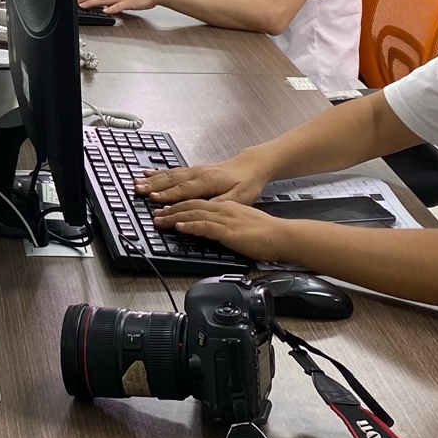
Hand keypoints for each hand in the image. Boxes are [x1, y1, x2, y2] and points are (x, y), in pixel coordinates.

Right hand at [137, 151, 271, 204]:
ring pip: (169, 174)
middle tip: (137, 190)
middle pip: (171, 180)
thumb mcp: (239, 198)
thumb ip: (219, 204)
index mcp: (208, 181)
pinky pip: (172, 171)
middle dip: (152, 186)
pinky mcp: (193, 170)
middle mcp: (198, 173)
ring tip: (137, 183)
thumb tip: (203, 210)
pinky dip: (158, 173)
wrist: (251, 166)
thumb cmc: (247, 182)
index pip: (184, 190)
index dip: (168, 195)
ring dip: (152, 179)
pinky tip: (148, 173)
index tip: (153, 198)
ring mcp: (194, 170)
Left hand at [148, 198, 286, 260]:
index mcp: (227, 205)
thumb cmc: (267, 233)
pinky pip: (204, 226)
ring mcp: (225, 218)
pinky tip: (179, 227)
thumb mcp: (242, 223)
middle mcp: (223, 208)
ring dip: (173, 216)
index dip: (179, 204)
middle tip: (155, 213)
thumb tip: (212, 230)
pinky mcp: (228, 231)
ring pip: (193, 213)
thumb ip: (226, 224)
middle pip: (191, 205)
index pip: (198, 202)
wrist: (282, 236)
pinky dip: (190, 225)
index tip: (165, 207)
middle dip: (170, 208)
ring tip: (159, 220)